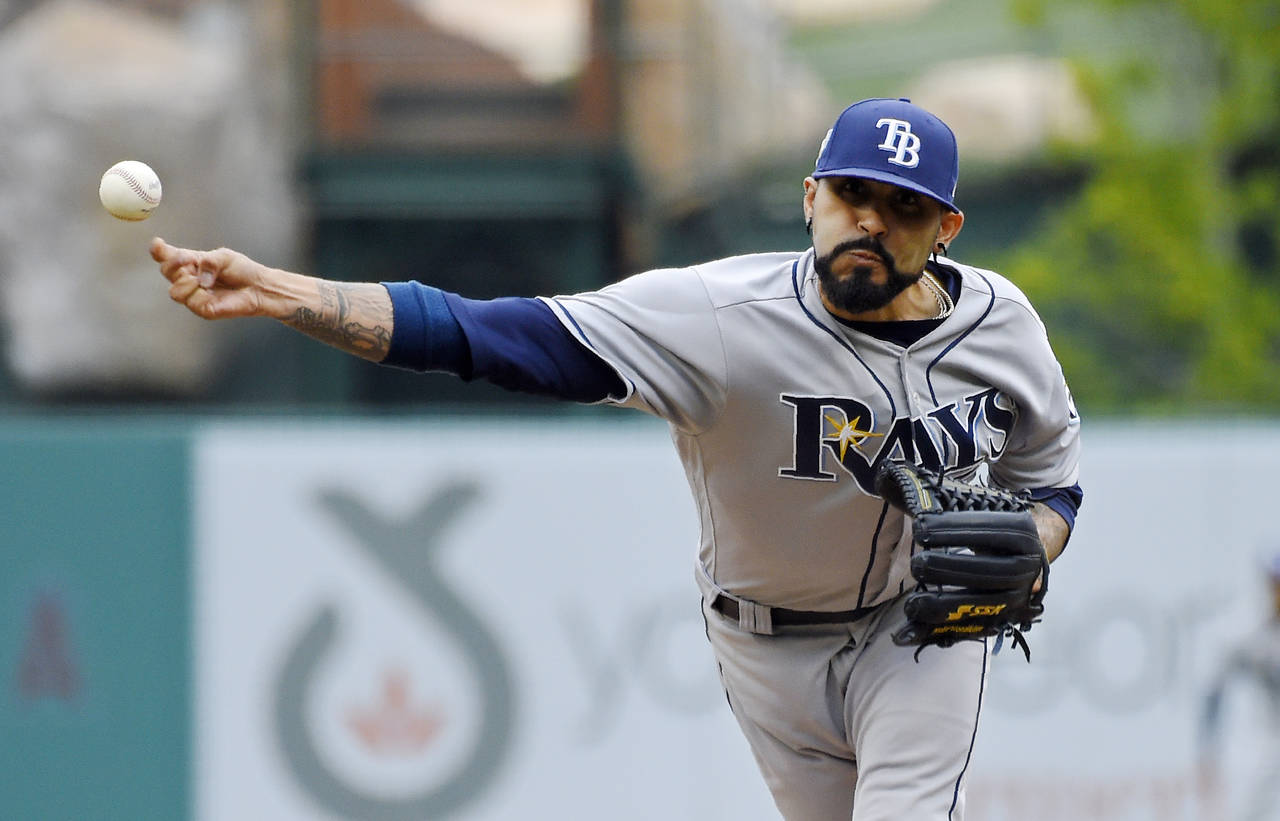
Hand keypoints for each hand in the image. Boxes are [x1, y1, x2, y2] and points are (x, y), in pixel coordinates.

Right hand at [150, 237, 290, 319]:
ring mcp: (194, 295)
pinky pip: (192, 302)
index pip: (167, 256)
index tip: (158, 244)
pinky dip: (200, 294)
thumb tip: (198, 277)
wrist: (258, 287)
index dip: (158, 250)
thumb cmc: (242, 270)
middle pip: (166, 271)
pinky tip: (211, 290)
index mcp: (190, 262)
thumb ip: (208, 262)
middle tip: (187, 260)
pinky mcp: (202, 309)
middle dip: (172, 264)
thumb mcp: (224, 257)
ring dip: (186, 283)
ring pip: (174, 292)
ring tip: (203, 280)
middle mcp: (188, 278)